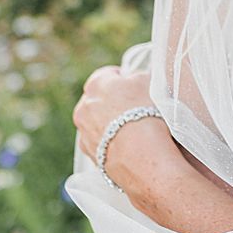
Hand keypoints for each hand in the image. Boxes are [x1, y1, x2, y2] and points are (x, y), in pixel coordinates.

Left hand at [73, 66, 171, 187]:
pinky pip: (102, 145)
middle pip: (99, 101)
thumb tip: (135, 81)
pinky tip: (130, 148)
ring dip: (112, 126)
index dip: (124, 79)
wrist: (143, 157)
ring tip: (135, 132)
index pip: (108, 75)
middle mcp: (84, 108)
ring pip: (98, 125)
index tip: (135, 86)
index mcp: (96, 85)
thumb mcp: (148, 81)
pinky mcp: (92, 156)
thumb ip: (137, 77)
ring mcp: (85, 134)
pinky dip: (113, 145)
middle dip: (115, 104)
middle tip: (137, 110)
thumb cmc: (147, 114)